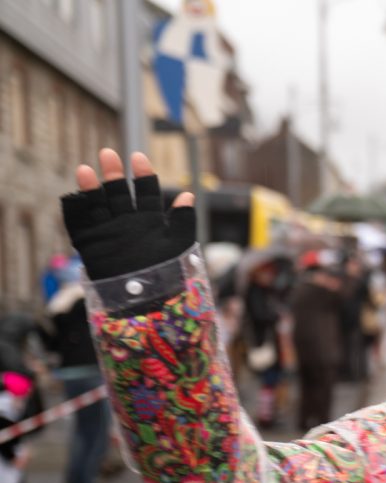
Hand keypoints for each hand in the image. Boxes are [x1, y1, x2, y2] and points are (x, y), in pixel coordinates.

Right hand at [61, 149, 196, 280]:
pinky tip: (73, 194)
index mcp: (151, 221)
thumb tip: (189, 195)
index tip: (138, 158)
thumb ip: (183, 220)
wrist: (147, 301)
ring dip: (91, 187)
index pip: (147, 192)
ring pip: (97, 204)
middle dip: (113, 174)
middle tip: (108, 154)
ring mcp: (108, 232)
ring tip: (85, 169)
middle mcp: (128, 223)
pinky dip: (75, 209)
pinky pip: (79, 224)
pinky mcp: (91, 244)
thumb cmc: (168, 274)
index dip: (143, 175)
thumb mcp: (179, 245)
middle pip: (119, 193)